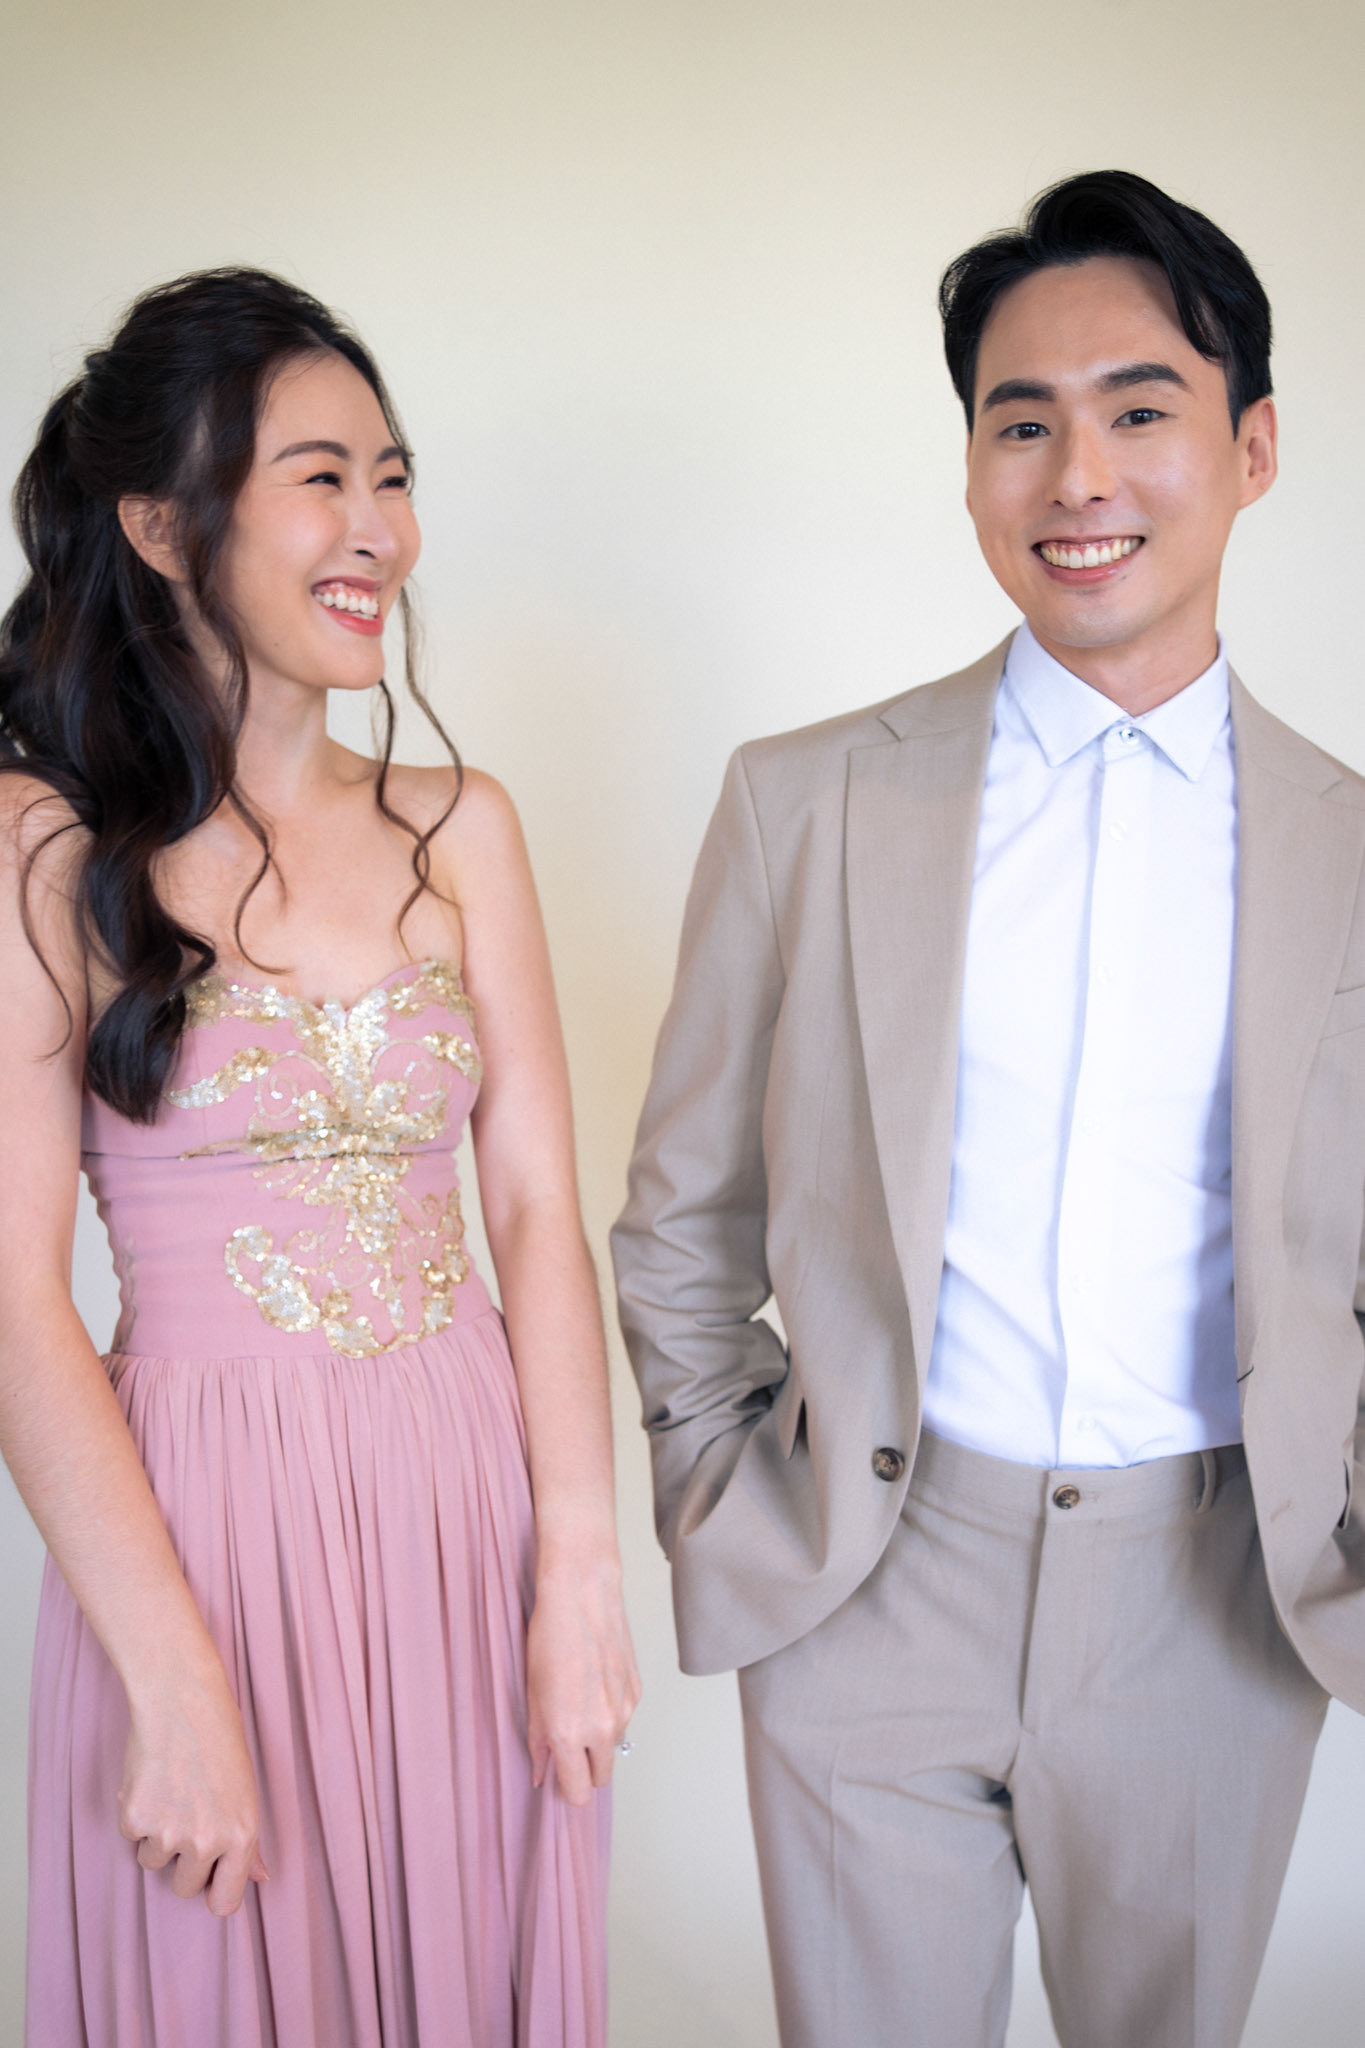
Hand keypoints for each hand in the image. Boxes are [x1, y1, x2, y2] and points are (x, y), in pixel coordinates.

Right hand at [118, 1670, 268, 1915]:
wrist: (182, 1701)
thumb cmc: (220, 1742)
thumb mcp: (246, 1791)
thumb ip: (250, 1842)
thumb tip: (262, 1878)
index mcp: (242, 1835)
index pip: (225, 1903)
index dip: (214, 1893)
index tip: (209, 1879)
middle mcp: (207, 1841)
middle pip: (184, 1887)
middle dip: (183, 1862)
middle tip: (188, 1817)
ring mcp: (169, 1832)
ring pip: (153, 1862)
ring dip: (157, 1835)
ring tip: (172, 1791)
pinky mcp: (135, 1819)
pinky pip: (131, 1837)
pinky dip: (136, 1814)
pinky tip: (151, 1780)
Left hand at [526, 1559, 641, 1805]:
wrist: (582, 1596)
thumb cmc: (550, 1638)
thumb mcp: (532, 1695)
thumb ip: (538, 1741)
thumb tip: (541, 1772)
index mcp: (569, 1734)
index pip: (577, 1794)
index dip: (567, 1790)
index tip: (559, 1779)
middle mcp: (601, 1728)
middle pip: (601, 1779)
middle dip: (585, 1771)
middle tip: (568, 1747)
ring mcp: (624, 1710)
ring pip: (614, 1746)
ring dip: (599, 1738)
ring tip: (580, 1702)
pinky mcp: (637, 1690)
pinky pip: (624, 1717)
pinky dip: (611, 1711)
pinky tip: (595, 1682)